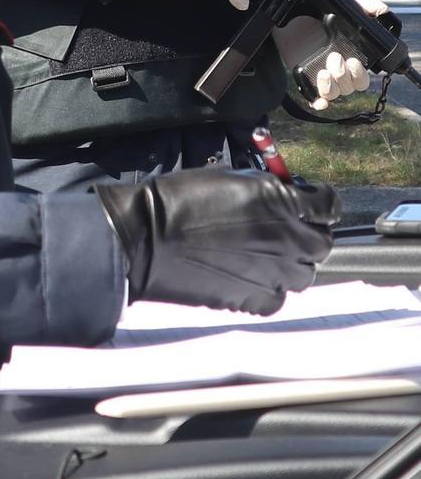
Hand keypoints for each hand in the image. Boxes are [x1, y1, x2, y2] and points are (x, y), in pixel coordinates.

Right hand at [97, 170, 339, 314]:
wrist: (149, 238)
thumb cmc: (182, 197)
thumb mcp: (231, 177)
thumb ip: (268, 189)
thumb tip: (287, 196)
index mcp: (283, 203)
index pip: (329, 205)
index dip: (321, 200)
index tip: (310, 198)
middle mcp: (288, 240)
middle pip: (322, 242)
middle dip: (309, 232)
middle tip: (286, 225)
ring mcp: (275, 274)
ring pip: (305, 273)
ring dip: (293, 261)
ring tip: (266, 252)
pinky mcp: (258, 301)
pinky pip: (279, 296)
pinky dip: (271, 285)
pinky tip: (249, 273)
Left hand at [273, 0, 387, 109]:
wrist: (292, 21)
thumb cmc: (320, 17)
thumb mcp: (343, 8)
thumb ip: (364, 6)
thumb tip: (379, 9)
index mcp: (351, 60)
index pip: (362, 78)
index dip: (359, 74)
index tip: (353, 61)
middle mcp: (339, 72)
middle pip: (349, 87)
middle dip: (344, 75)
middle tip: (334, 58)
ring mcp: (324, 78)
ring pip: (334, 94)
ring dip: (330, 87)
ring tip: (323, 71)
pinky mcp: (307, 81)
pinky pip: (316, 100)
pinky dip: (318, 103)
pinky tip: (318, 100)